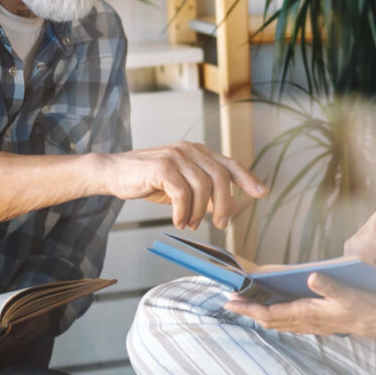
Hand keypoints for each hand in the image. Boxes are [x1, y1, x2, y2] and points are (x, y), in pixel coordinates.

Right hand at [97, 142, 266, 229]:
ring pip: (203, 189)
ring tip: (189, 223)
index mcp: (198, 152)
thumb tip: (229, 209)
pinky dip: (183, 212)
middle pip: (220, 179)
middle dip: (223, 206)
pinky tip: (177, 220)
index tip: (261, 193)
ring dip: (199, 212)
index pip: (229, 164)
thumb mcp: (182, 185)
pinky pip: (182, 194)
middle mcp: (190, 150)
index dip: (247, 178)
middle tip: (219, 225)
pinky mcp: (162, 167)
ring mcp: (176, 156)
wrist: (114, 173)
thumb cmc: (148, 180)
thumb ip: (204, 192)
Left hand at [223, 273, 375, 339]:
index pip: (271, 312)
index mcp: (309, 313)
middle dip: (248, 312)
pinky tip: (275, 310)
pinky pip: (289, 323)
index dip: (249, 308)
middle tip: (229, 303)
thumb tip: (311, 277)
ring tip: (246, 306)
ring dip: (260, 315)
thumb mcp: (348, 292)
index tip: (231, 302)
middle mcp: (307, 321)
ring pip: (279, 323)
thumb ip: (329, 285)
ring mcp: (312, 325)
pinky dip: (276, 317)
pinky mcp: (319, 323)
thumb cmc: (365, 307)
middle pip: (269, 320)